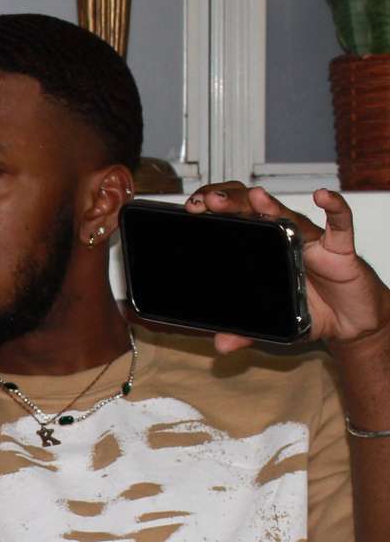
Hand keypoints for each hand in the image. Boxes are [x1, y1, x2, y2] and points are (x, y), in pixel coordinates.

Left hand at [185, 182, 389, 352]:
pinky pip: (339, 223)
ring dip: (269, 206)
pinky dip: (334, 208)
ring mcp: (310, 240)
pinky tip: (323, 196)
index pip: (235, 221)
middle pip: (253, 211)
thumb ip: (246, 332)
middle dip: (231, 203)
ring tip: (253, 197)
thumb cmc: (309, 310)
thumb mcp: (273, 323)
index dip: (216, 212)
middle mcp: (283, 238)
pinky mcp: (339, 247)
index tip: (192, 208)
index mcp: (262, 251)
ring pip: (288, 216)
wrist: (349, 321)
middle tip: (209, 201)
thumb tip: (221, 345)